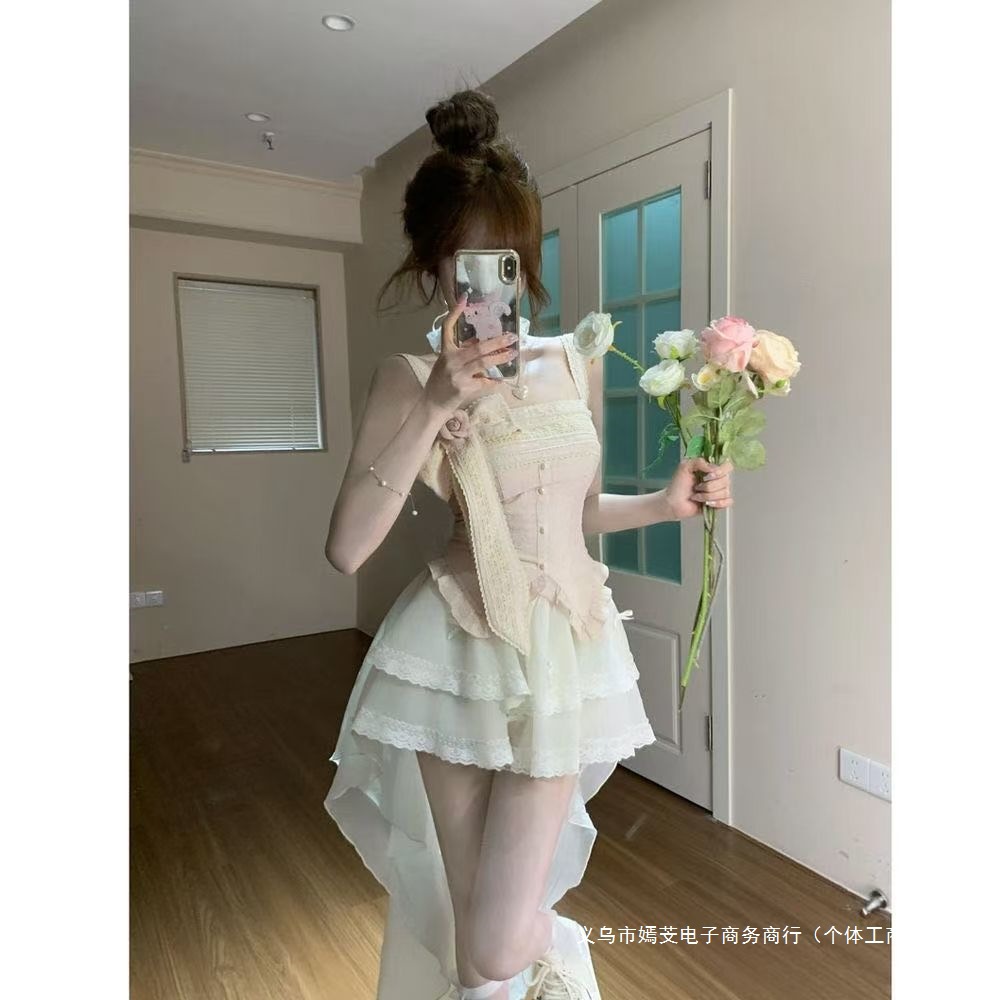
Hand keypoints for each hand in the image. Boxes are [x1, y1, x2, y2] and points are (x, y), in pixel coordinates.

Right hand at [422, 292, 517, 413]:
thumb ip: (462, 352)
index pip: (447, 328)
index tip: (464, 299)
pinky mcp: (464, 388)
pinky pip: (485, 382)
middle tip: (511, 337)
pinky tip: (503, 380)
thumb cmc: (441, 382)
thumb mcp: (447, 363)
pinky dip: (495, 381)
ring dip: (500, 358)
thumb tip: (481, 342)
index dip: (455, 313)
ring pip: (484, 363)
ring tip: (512, 353)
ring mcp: (458, 375)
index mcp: (445, 351)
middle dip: (497, 341)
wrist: (433, 403)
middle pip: (477, 347)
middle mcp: (451, 360)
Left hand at [661, 457, 733, 519]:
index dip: (721, 471)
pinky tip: (706, 504)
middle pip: (726, 481)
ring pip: (725, 492)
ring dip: (708, 496)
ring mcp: (719, 492)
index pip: (727, 466)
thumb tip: (714, 468)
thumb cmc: (678, 485)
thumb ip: (699, 462)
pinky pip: (728, 502)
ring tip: (696, 496)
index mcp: (712, 469)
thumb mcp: (685, 467)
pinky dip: (717, 503)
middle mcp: (718, 479)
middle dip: (708, 486)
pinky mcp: (719, 504)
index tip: (708, 475)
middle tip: (696, 487)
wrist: (673, 503)